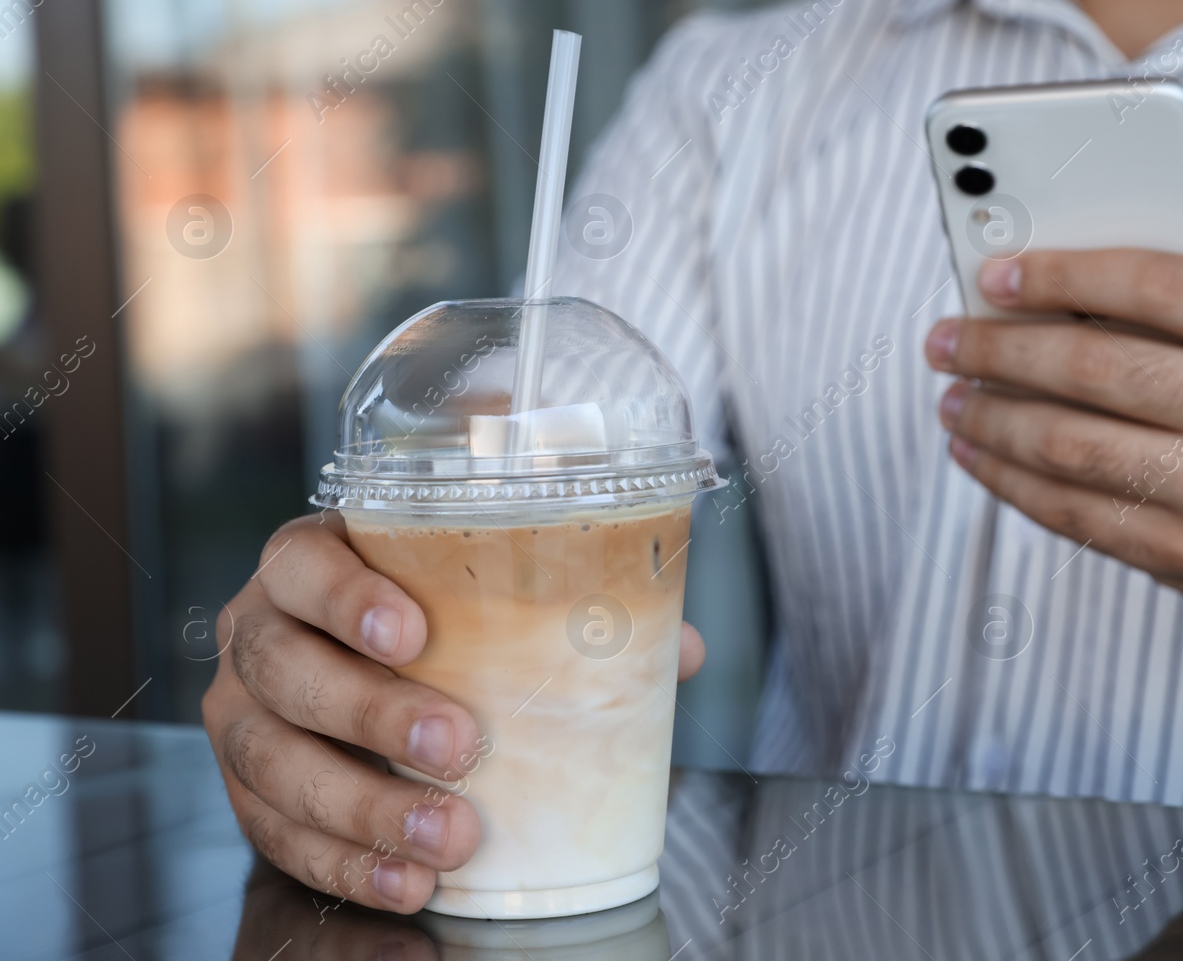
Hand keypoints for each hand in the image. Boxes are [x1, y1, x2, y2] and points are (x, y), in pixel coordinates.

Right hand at [202, 512, 706, 912]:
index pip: (304, 565)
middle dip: (371, 713)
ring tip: (447, 838)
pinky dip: (344, 865)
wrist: (358, 667)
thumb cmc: (431, 619)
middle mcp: (258, 631)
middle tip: (458, 746)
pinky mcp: (245, 788)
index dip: (346, 597)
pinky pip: (275, 834)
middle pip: (287, 670)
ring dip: (362, 809)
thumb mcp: (486, 597)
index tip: (414, 630)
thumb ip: (573, 609)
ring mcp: (241, 712)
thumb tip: (677, 650)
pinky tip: (407, 884)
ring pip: (272, 762)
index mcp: (310, 564)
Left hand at [923, 230, 1182, 616]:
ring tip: (951, 395)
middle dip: (998, 350)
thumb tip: (1072, 233)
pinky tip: (976, 450)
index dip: (1060, 274)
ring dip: (988, 417)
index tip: (993, 274)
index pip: (1152, 283)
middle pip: (1093, 368)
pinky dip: (1005, 478)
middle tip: (944, 338)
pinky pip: (1070, 512)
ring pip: (1067, 445)